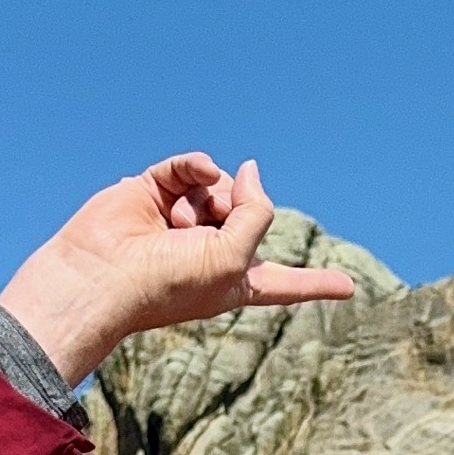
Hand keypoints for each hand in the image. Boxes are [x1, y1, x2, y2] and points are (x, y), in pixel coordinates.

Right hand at [0, 154, 354, 386]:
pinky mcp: (156, 191)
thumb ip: (258, 211)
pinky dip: (197, 167)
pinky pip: (191, 167)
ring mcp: (183, 219)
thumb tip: (250, 168)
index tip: (350, 288)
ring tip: (179, 224)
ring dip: (210, 198)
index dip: (316, 284)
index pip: (285, 282)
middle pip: (250, 211)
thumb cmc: (170, 283)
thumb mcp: (234, 259)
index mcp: (237, 282)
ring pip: (221, 185)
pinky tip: (197, 175)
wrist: (103, 275)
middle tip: (207, 232)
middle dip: (238, 210)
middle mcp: (213, 250)